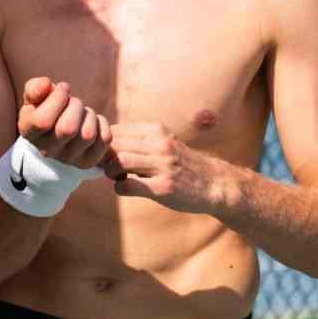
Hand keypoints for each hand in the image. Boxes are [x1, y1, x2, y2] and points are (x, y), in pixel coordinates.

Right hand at [17, 77, 111, 169]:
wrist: (61, 132)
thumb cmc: (47, 108)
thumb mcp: (36, 97)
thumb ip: (35, 88)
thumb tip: (46, 85)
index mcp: (30, 134)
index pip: (43, 121)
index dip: (57, 99)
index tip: (62, 88)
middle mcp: (47, 151)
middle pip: (68, 128)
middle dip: (75, 105)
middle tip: (73, 101)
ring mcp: (69, 159)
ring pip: (88, 134)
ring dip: (89, 114)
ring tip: (82, 112)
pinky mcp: (89, 160)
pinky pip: (104, 139)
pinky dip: (102, 123)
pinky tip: (92, 122)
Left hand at [103, 123, 233, 213]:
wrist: (213, 183)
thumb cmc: (181, 164)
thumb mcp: (164, 142)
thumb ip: (139, 140)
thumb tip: (106, 142)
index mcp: (157, 130)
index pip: (117, 130)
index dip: (104, 143)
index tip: (104, 154)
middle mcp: (160, 144)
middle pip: (115, 144)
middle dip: (104, 157)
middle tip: (105, 167)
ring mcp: (163, 166)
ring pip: (120, 161)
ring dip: (110, 171)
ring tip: (116, 176)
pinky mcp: (164, 187)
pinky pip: (128, 185)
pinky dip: (119, 187)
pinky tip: (125, 188)